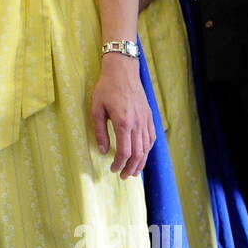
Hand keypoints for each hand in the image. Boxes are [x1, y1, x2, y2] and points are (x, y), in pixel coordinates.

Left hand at [90, 54, 154, 178]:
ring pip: (147, 147)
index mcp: (123, 123)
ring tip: (134, 172)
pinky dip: (148, 149)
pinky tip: (143, 155)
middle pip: (138, 153)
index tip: (113, 169)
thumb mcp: (96, 109)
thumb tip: (103, 151)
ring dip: (141, 162)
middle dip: (131, 168)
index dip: (119, 164)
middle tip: (124, 176)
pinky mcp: (150, 116)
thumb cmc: (106, 89)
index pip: (124, 151)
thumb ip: (100, 132)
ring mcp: (146, 120)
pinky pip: (152, 137)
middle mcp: (138, 123)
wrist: (123, 71)